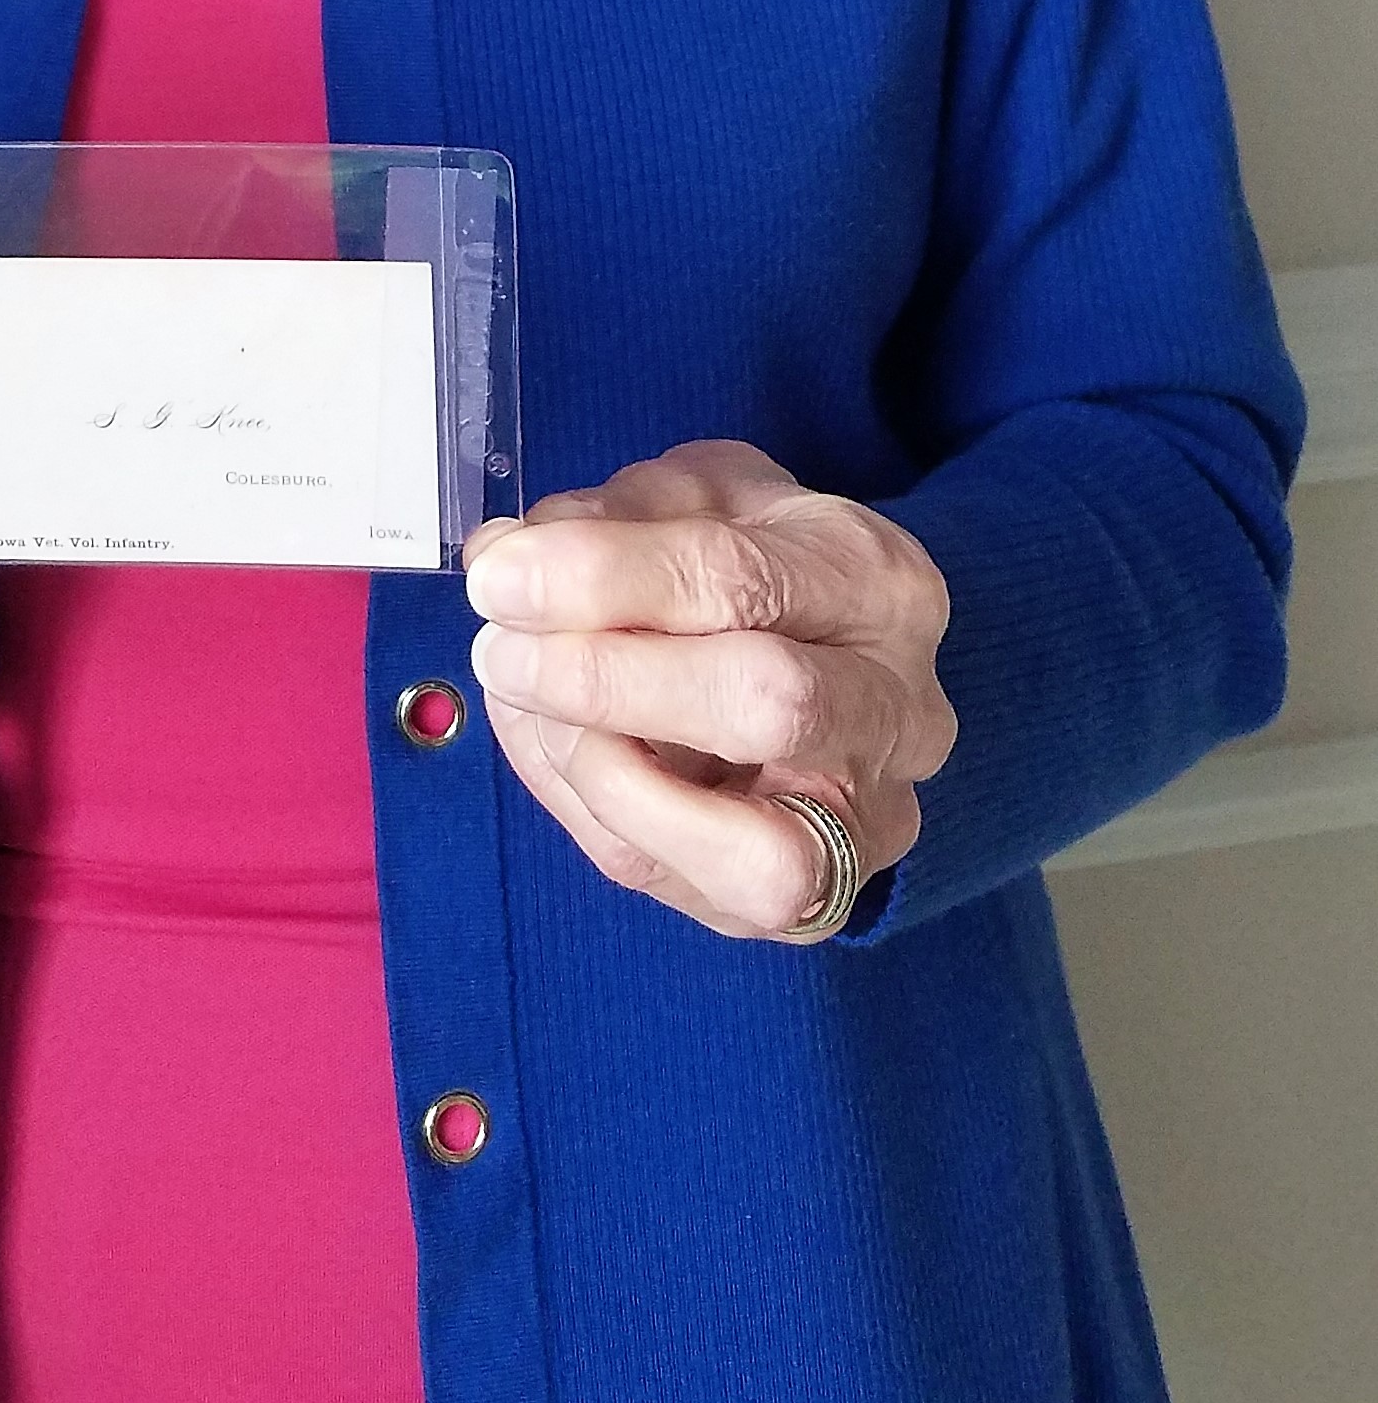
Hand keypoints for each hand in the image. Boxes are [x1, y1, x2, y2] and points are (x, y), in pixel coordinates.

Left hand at [462, 440, 954, 940]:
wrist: (842, 673)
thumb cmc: (762, 572)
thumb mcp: (707, 499)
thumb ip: (619, 518)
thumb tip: (510, 558)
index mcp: (880, 586)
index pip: (740, 580)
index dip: (605, 578)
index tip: (501, 573)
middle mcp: (900, 717)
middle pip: (766, 708)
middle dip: (606, 680)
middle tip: (502, 646)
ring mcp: (864, 825)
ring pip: (736, 841)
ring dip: (588, 758)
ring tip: (522, 688)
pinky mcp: (799, 903)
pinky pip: (664, 871)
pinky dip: (578, 800)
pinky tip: (546, 732)